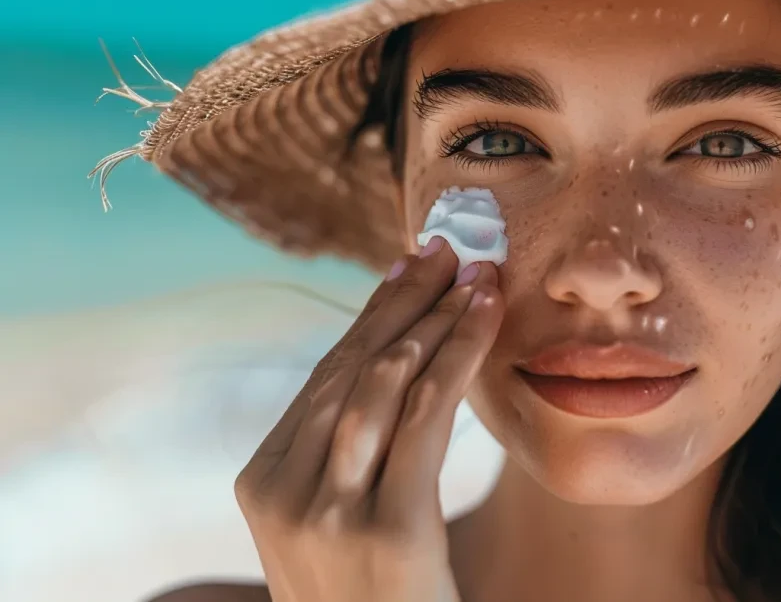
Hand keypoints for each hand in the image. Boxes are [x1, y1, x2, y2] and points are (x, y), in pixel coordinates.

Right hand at [234, 238, 502, 601]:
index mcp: (262, 483)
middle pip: (351, 369)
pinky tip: (483, 317)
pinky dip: (456, 357)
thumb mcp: (335, 523)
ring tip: (477, 272)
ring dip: (435, 318)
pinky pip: (425, 420)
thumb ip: (343, 453)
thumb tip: (388, 361)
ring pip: (384, 383)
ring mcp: (325, 513)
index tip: (409, 267)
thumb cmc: (373, 598)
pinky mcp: (383, 531)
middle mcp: (281, 492)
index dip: (373, 316)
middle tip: (448, 248)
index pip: (325, 378)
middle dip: (405, 302)